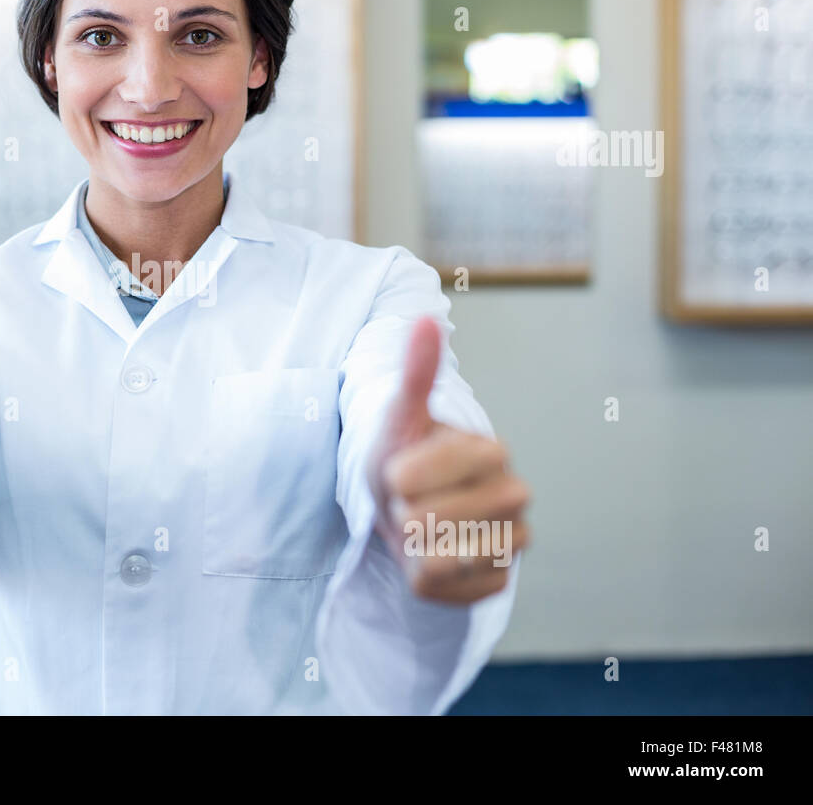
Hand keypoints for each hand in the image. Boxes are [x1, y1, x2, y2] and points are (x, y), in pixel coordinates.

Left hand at [367, 316, 530, 603]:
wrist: (413, 510)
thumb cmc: (406, 456)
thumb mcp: (401, 415)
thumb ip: (417, 371)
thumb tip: (425, 318)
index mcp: (492, 450)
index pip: (414, 475)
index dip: (393, 476)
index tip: (401, 470)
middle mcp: (514, 494)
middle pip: (423, 519)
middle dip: (400, 512)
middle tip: (411, 502)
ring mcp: (513, 540)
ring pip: (435, 557)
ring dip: (410, 545)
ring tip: (421, 526)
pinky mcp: (498, 581)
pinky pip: (442, 589)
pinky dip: (423, 577)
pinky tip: (433, 556)